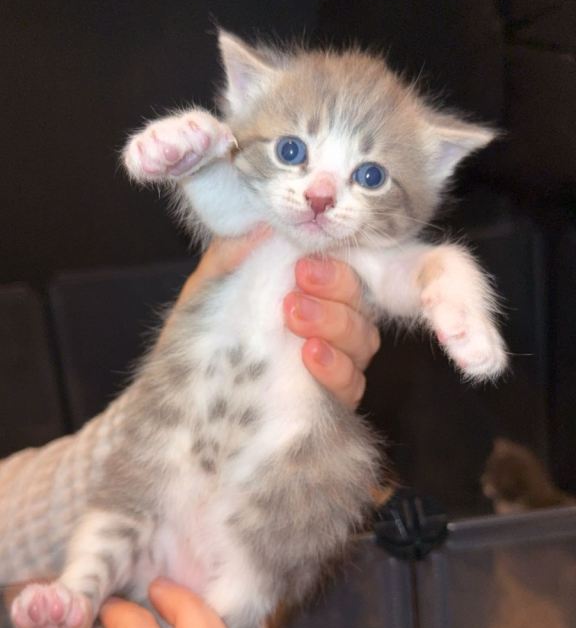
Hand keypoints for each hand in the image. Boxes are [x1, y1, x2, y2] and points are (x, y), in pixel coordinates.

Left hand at [173, 230, 380, 408]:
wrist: (180, 400)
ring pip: (363, 341)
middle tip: (296, 289)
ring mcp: (334, 365)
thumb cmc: (198, 337)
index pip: (342, 269)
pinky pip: (352, 385)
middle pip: (359, 304)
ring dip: (335, 325)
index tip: (302, 264)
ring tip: (295, 319)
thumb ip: (230, 255)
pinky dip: (335, 368)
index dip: (333, 264)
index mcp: (309, 293)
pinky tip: (310, 356)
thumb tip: (263, 224)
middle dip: (336, 291)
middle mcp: (330, 327)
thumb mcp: (206, 290)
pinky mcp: (331, 403)